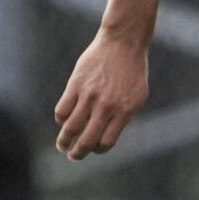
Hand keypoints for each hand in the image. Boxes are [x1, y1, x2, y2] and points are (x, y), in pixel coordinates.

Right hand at [53, 28, 149, 160]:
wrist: (123, 43)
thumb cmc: (132, 70)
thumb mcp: (137, 95)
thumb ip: (123, 115)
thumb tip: (107, 135)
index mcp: (125, 110)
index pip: (106, 142)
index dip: (98, 149)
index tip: (94, 148)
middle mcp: (107, 106)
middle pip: (87, 140)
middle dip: (78, 153)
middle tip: (73, 156)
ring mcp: (90, 96)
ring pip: (70, 128)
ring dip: (64, 141)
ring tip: (62, 145)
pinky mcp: (75, 85)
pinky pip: (62, 111)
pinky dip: (61, 120)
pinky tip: (64, 120)